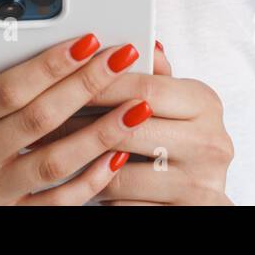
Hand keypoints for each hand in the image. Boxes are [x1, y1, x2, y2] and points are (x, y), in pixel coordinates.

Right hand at [0, 35, 154, 204]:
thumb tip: (18, 30)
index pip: (8, 88)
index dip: (51, 64)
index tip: (87, 39)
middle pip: (38, 119)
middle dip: (87, 85)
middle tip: (122, 57)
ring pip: (55, 162)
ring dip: (102, 133)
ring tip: (137, 107)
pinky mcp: (8, 217)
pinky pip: (57, 202)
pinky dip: (90, 180)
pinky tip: (116, 155)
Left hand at [25, 40, 235, 204]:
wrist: (202, 198)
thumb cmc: (181, 142)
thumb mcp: (173, 102)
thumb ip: (154, 75)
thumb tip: (142, 43)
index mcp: (206, 104)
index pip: (146, 87)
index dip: (99, 82)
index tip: (63, 78)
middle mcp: (211, 143)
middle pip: (130, 129)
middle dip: (80, 123)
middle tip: (43, 120)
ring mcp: (200, 183)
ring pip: (120, 174)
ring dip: (83, 165)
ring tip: (54, 151)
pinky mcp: (188, 212)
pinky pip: (125, 204)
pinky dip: (101, 195)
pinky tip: (85, 183)